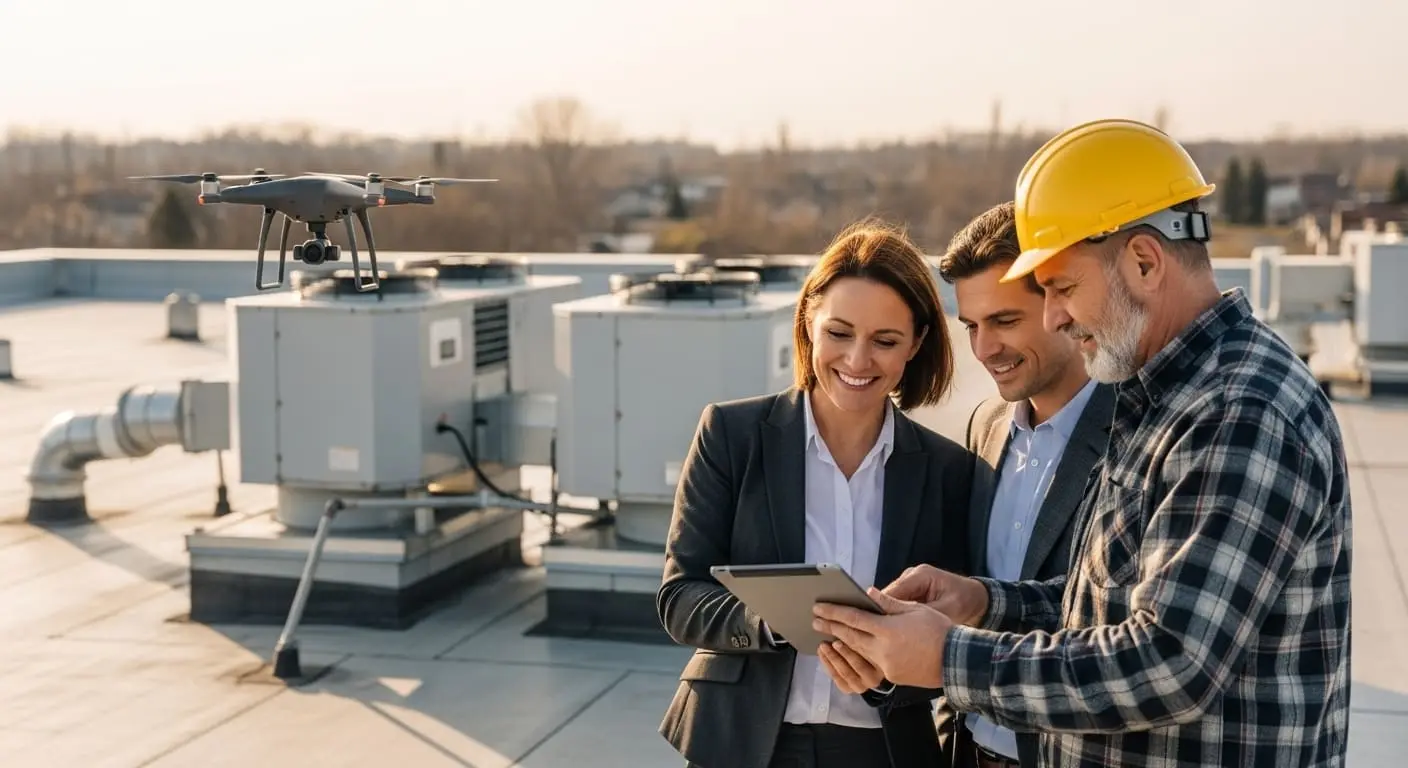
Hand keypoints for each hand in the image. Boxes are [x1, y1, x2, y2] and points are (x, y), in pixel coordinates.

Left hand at [813, 589, 953, 688]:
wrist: (956, 660)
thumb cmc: (938, 630)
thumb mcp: (914, 610)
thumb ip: (888, 603)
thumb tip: (868, 592)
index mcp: (887, 629)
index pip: (853, 618)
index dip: (834, 611)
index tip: (819, 607)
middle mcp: (882, 649)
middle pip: (850, 636)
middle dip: (831, 627)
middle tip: (815, 620)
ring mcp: (886, 665)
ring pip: (858, 652)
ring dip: (842, 642)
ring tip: (830, 633)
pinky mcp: (891, 676)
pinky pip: (871, 664)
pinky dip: (860, 655)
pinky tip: (854, 648)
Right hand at [884, 564, 988, 626]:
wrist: (975, 598)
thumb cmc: (965, 601)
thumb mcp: (948, 609)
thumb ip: (926, 614)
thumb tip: (903, 624)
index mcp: (921, 575)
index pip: (894, 591)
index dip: (880, 607)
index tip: (875, 626)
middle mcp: (911, 576)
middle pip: (887, 595)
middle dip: (881, 614)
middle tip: (876, 634)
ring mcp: (909, 583)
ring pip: (890, 601)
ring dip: (887, 616)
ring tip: (882, 635)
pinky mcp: (910, 592)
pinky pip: (897, 605)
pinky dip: (895, 617)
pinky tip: (892, 632)